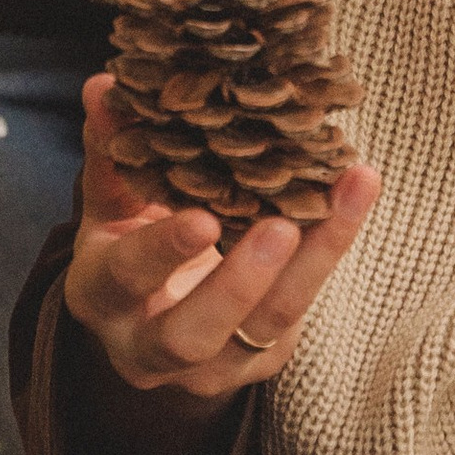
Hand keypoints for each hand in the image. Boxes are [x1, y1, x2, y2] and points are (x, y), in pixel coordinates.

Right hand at [62, 76, 378, 404]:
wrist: (152, 309)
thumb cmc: (129, 243)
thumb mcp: (113, 201)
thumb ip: (112, 149)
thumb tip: (105, 86)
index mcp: (100, 297)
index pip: (126, 278)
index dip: (161, 251)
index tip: (202, 218)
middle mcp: (147, 349)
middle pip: (191, 335)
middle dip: (239, 284)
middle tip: (282, 227)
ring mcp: (208, 368)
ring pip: (265, 326)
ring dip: (312, 260)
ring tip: (348, 191)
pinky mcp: (259, 361)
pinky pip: (298, 312)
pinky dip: (327, 253)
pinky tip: (354, 195)